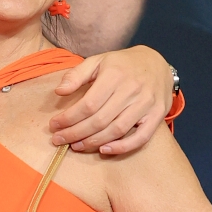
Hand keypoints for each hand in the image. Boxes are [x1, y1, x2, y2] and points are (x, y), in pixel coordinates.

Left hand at [48, 45, 173, 154]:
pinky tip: (104, 150)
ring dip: (94, 142)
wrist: (157, 63)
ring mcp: (146, 104)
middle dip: (76, 133)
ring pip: (117, 130)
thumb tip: (59, 91)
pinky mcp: (158, 115)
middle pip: (100, 120)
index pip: (88, 104)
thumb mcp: (97, 61)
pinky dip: (123, 147)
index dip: (69, 118)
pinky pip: (141, 137)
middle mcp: (131, 90)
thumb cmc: (122, 64)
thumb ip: (76, 75)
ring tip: (76, 146)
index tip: (54, 125)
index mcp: (114, 75)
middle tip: (59, 139)